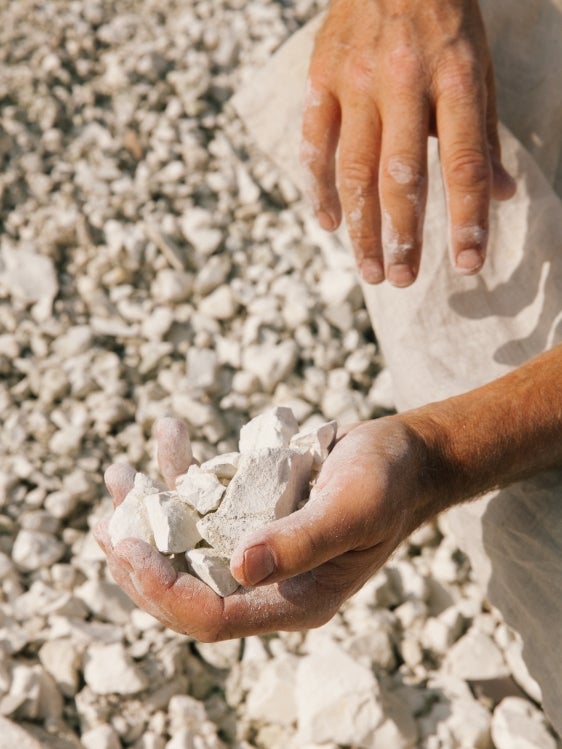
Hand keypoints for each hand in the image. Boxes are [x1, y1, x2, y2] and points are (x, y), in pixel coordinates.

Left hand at [94, 416, 437, 641]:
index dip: (164, 589)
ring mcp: (257, 548)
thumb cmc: (388, 482)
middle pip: (185, 588)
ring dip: (146, 512)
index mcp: (295, 601)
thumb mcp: (353, 508)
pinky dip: (180, 471)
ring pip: (185, 545)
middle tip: (107, 520)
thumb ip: (303, 541)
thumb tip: (241, 569)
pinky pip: (206, 502)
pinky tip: (170, 433)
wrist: (403, 457)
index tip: (128, 545)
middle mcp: (269, 583)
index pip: (212, 617)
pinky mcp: (253, 514)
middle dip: (138, 558)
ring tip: (118, 476)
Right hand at [301, 0, 515, 286]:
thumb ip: (483, 133)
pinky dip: (319, 187)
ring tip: (369, 270)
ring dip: (361, 226)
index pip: (464, 163)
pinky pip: (314, 142)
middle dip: (402, 236)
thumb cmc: (444, 18)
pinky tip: (329, 223)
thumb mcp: (478, 66)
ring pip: (354, 168)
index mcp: (454, 78)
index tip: (468, 264)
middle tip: (402, 280)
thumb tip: (500, 194)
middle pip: (401, 176)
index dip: (467, 218)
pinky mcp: (321, 77)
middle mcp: (402, 82)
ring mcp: (355, 80)